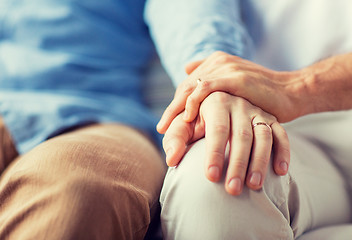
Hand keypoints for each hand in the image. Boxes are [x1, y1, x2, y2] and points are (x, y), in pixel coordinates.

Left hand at [157, 51, 304, 133]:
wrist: (291, 92)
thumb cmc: (262, 95)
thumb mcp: (236, 87)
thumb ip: (214, 81)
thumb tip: (187, 70)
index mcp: (216, 63)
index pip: (187, 86)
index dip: (175, 105)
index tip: (165, 125)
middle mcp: (219, 62)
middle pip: (185, 88)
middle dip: (172, 110)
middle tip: (162, 130)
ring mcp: (227, 68)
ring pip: (192, 89)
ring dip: (177, 110)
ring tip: (169, 129)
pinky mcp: (236, 78)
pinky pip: (206, 88)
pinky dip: (194, 103)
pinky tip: (188, 118)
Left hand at [162, 92, 289, 194]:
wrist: (218, 106)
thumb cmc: (196, 120)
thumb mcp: (183, 125)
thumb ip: (176, 139)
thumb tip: (172, 159)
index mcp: (216, 102)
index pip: (217, 129)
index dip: (215, 153)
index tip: (210, 177)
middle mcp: (239, 104)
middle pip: (241, 136)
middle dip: (237, 164)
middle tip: (232, 190)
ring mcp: (257, 111)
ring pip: (263, 136)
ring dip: (260, 161)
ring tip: (254, 186)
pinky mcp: (272, 119)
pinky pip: (282, 134)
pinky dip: (283, 151)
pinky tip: (281, 172)